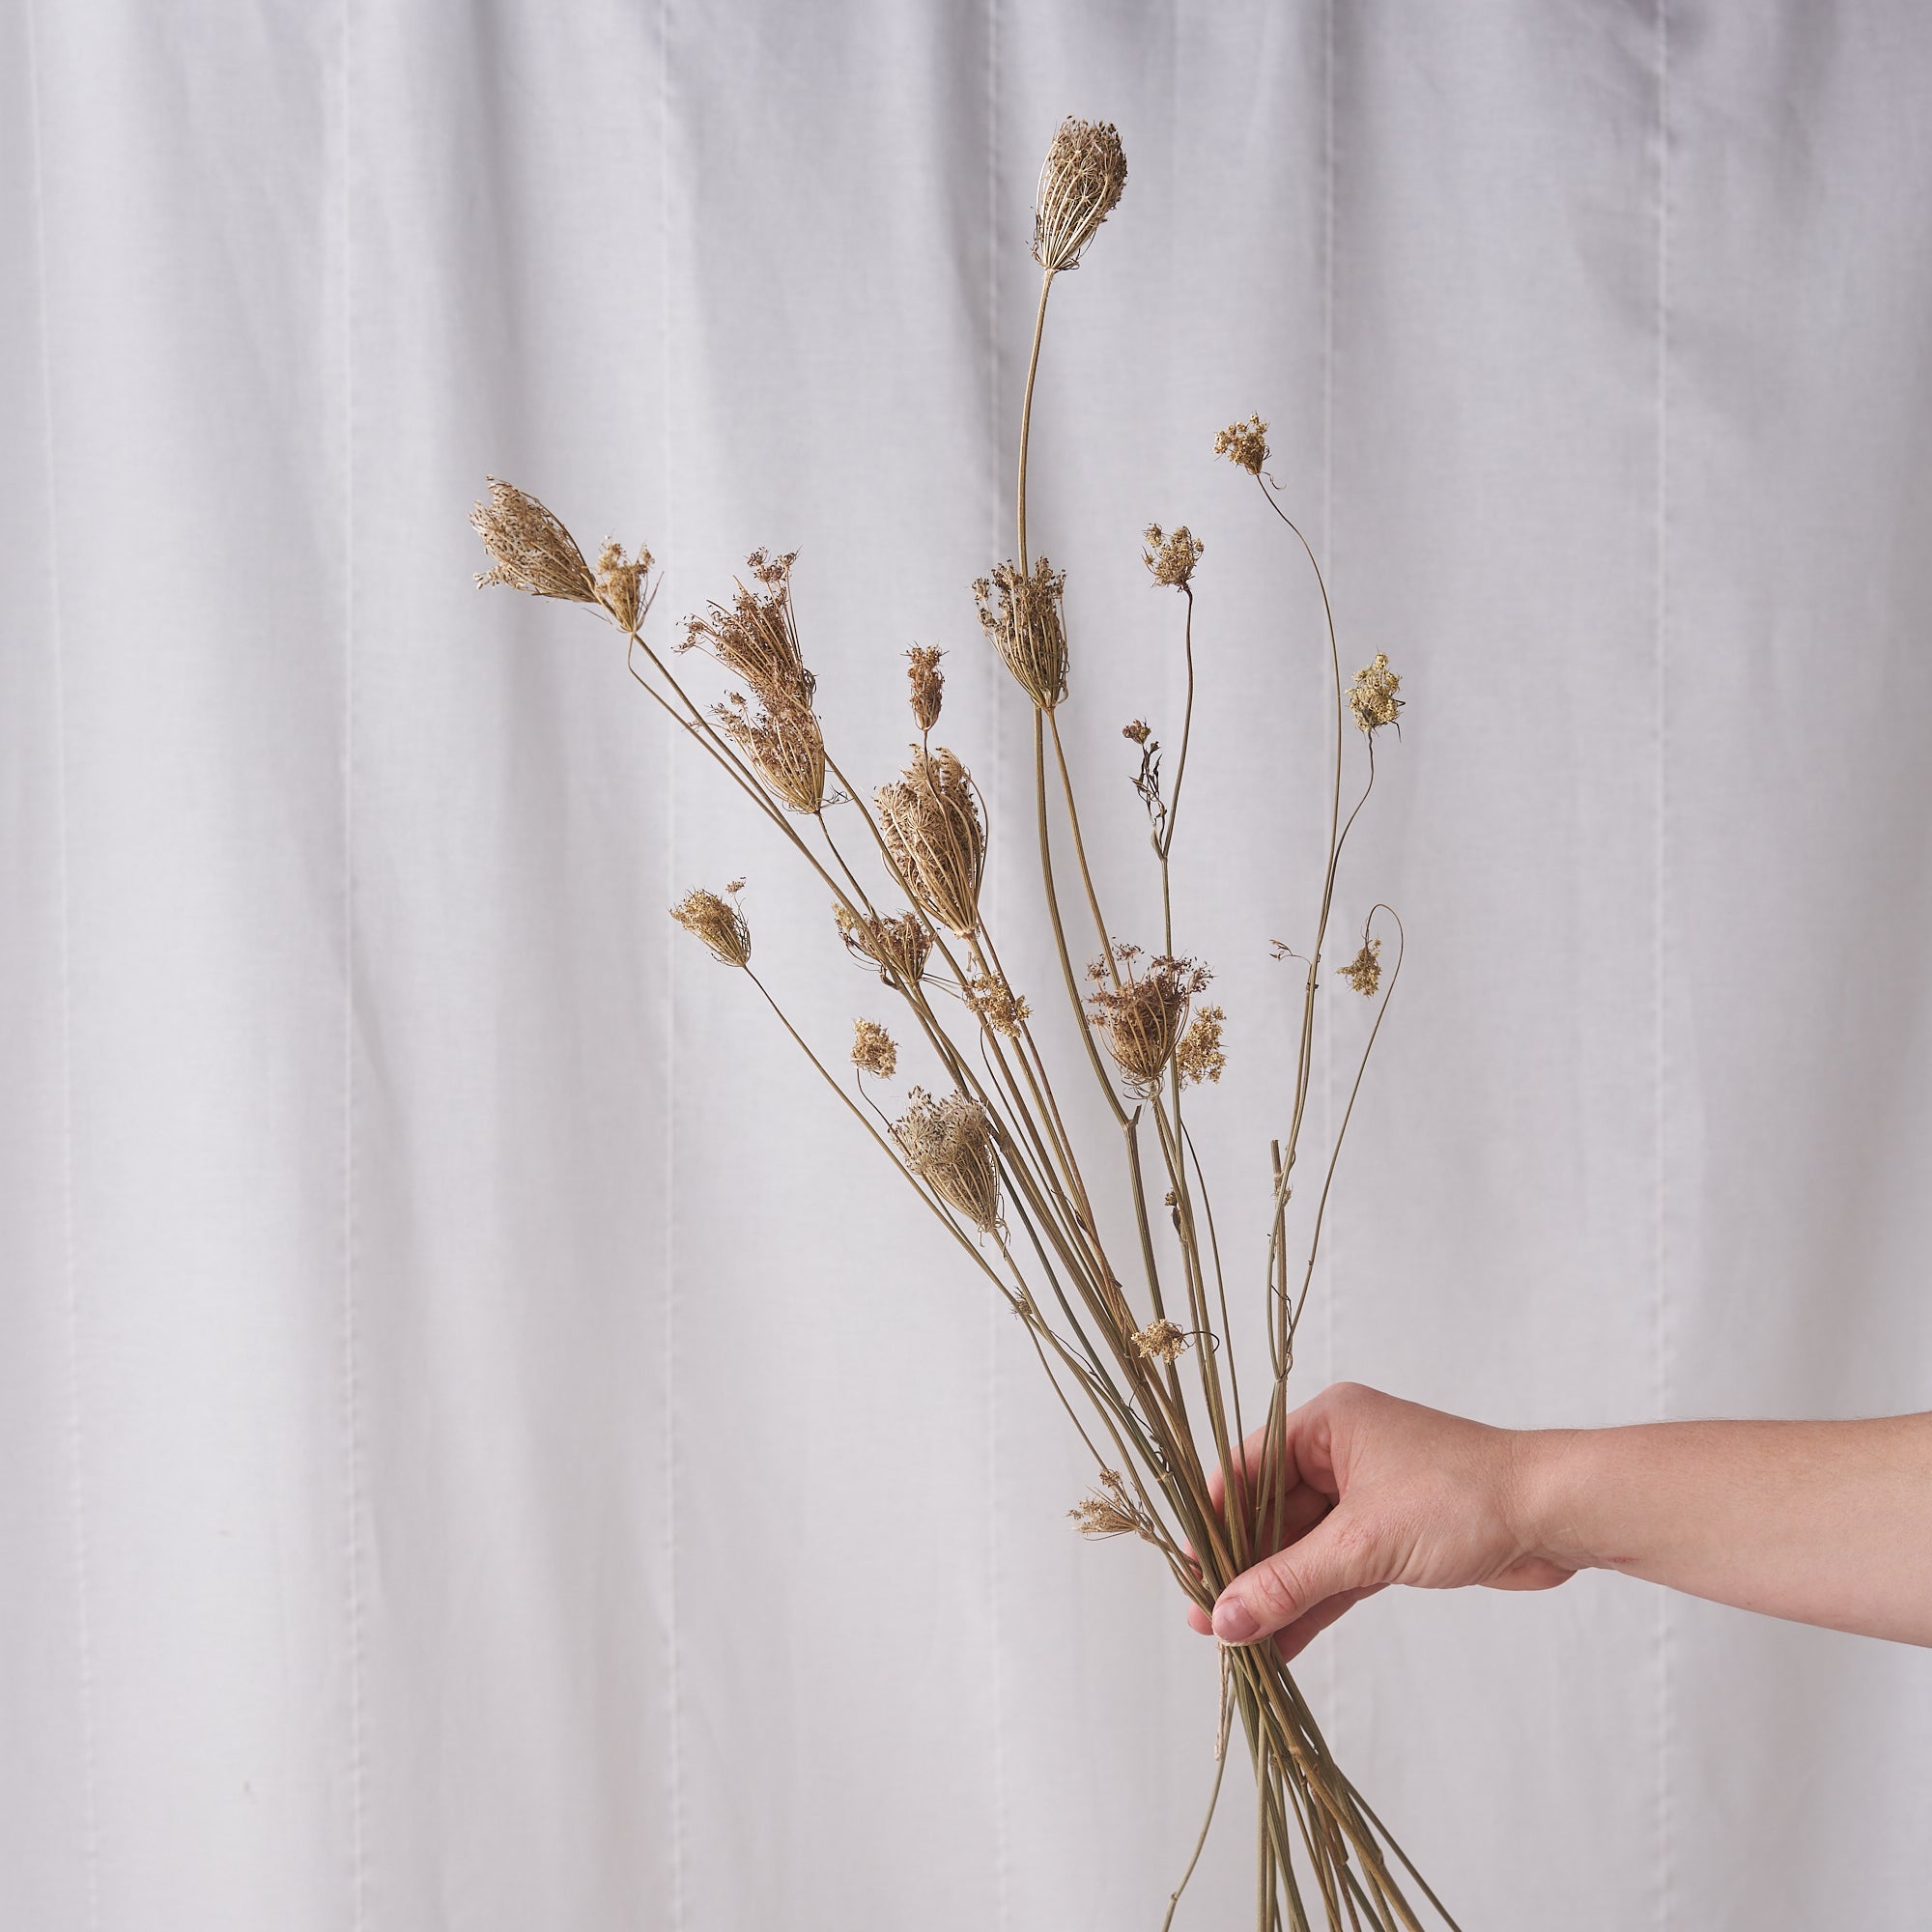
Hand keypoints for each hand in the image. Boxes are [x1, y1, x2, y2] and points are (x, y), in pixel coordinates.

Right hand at [1187, 1382, 1575, 1657]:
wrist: (1556, 1515)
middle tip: (1206, 1622)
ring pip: (1304, 1550)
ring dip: (1275, 1595)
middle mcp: (1341, 1454)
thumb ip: (1290, 1582)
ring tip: (1236, 1646)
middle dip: (1243, 1570)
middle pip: (1271, 1515)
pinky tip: (1282, 1646)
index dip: (1213, 1522)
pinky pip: (1337, 1572)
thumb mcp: (1363, 1544)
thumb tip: (1226, 1619)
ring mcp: (1368, 1496)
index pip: (1246, 1470)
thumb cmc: (1463, 1499)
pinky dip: (1313, 1605)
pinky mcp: (1394, 1537)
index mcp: (1327, 1425)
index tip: (1187, 1573)